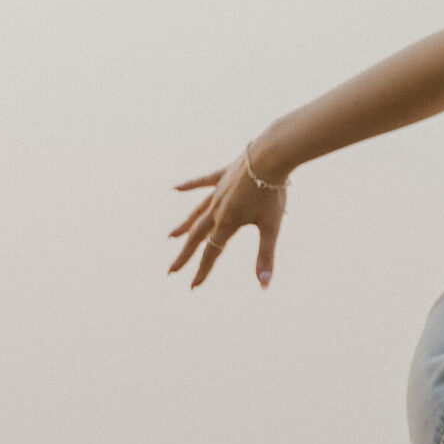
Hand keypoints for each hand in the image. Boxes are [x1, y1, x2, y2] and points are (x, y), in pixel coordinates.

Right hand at [167, 155, 287, 288]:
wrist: (271, 157)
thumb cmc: (272, 193)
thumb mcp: (271, 227)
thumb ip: (265, 257)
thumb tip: (265, 285)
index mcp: (227, 223)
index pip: (211, 253)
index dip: (202, 271)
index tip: (193, 286)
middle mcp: (217, 209)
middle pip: (196, 237)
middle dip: (184, 256)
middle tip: (171, 270)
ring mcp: (217, 192)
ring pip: (196, 213)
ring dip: (184, 227)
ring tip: (171, 237)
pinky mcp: (221, 176)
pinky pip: (201, 183)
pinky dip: (188, 186)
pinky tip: (175, 188)